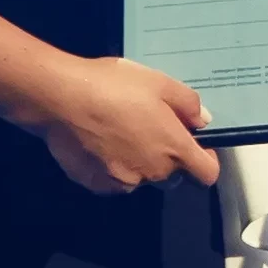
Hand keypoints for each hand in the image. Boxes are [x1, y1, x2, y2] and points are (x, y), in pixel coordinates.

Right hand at [30, 55, 221, 194]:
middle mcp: (153, 173)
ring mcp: (123, 183)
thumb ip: (188, 104)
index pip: (207, 174)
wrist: (61, 98)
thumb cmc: (113, 86)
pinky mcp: (96, 185)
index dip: (206, 161)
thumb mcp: (159, 82)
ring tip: (118, 132)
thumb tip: (202, 121)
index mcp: (174, 149)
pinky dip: (111, 166)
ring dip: (138, 162)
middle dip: (168, 159)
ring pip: (141, 178)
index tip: (196, 145)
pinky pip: (112, 180)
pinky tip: (98, 142)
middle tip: (150, 129)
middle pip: (172, 177)